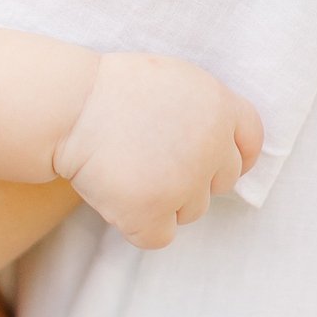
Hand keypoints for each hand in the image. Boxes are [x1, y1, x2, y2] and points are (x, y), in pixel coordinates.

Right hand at [51, 54, 263, 250]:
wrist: (66, 106)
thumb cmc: (110, 90)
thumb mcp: (171, 80)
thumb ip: (205, 111)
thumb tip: (225, 148)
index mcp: (219, 106)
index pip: (250, 142)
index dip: (235, 155)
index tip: (212, 163)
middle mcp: (211, 146)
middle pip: (222, 182)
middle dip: (193, 179)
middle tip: (151, 161)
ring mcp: (184, 182)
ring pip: (191, 211)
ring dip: (164, 201)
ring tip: (126, 170)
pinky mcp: (152, 212)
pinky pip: (158, 236)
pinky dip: (137, 224)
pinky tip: (115, 195)